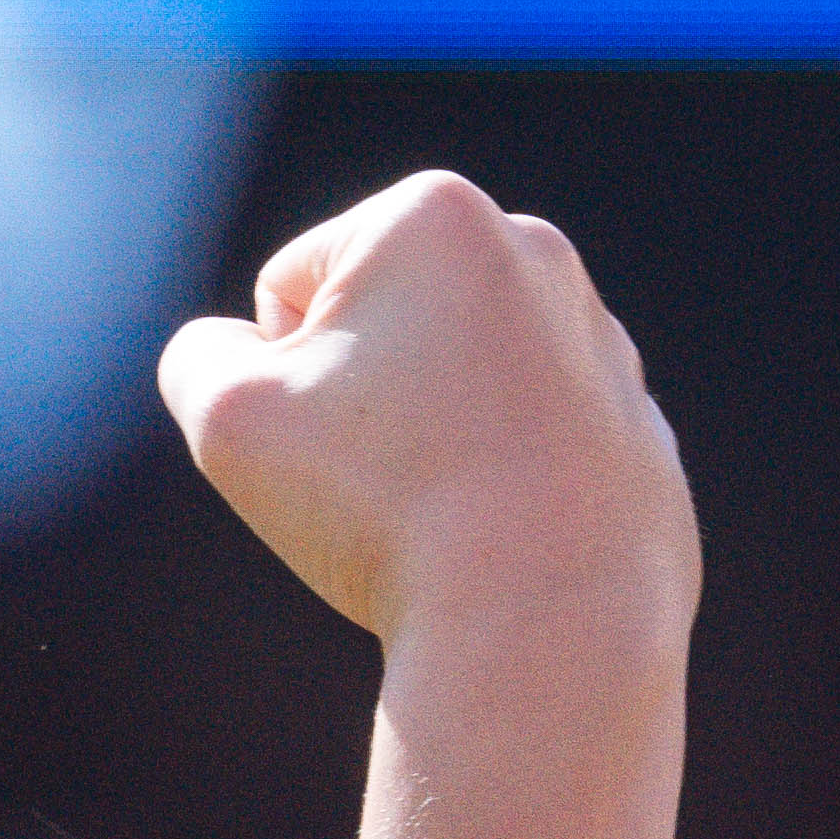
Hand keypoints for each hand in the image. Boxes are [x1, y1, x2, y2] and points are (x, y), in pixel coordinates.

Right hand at [158, 170, 694, 650]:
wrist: (544, 623)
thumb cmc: (381, 506)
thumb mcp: (229, 418)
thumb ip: (199, 358)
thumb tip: (237, 350)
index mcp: (436, 215)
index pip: (289, 285)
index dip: (274, 374)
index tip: (325, 437)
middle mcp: (536, 253)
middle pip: (381, 325)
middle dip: (358, 394)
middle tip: (375, 479)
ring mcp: (602, 343)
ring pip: (456, 389)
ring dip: (426, 441)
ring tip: (439, 514)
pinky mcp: (640, 428)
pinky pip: (528, 450)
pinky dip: (501, 488)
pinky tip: (500, 543)